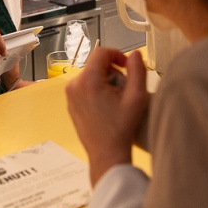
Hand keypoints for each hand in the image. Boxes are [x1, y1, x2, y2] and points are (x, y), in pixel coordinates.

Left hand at [65, 48, 148, 185]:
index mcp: (88, 80)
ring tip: (116, 100)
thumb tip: (136, 54)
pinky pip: (85, 87)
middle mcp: (74, 84)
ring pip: (91, 76)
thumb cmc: (123, 127)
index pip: (101, 53)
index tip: (128, 67)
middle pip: (96, 65)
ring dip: (105, 81)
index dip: (118, 55)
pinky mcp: (70, 104)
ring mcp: (70, 95)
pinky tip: (107, 107)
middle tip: (124, 90)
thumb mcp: (137, 97)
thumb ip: (137, 71)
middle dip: (112, 72)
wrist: (107, 154)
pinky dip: (96, 90)